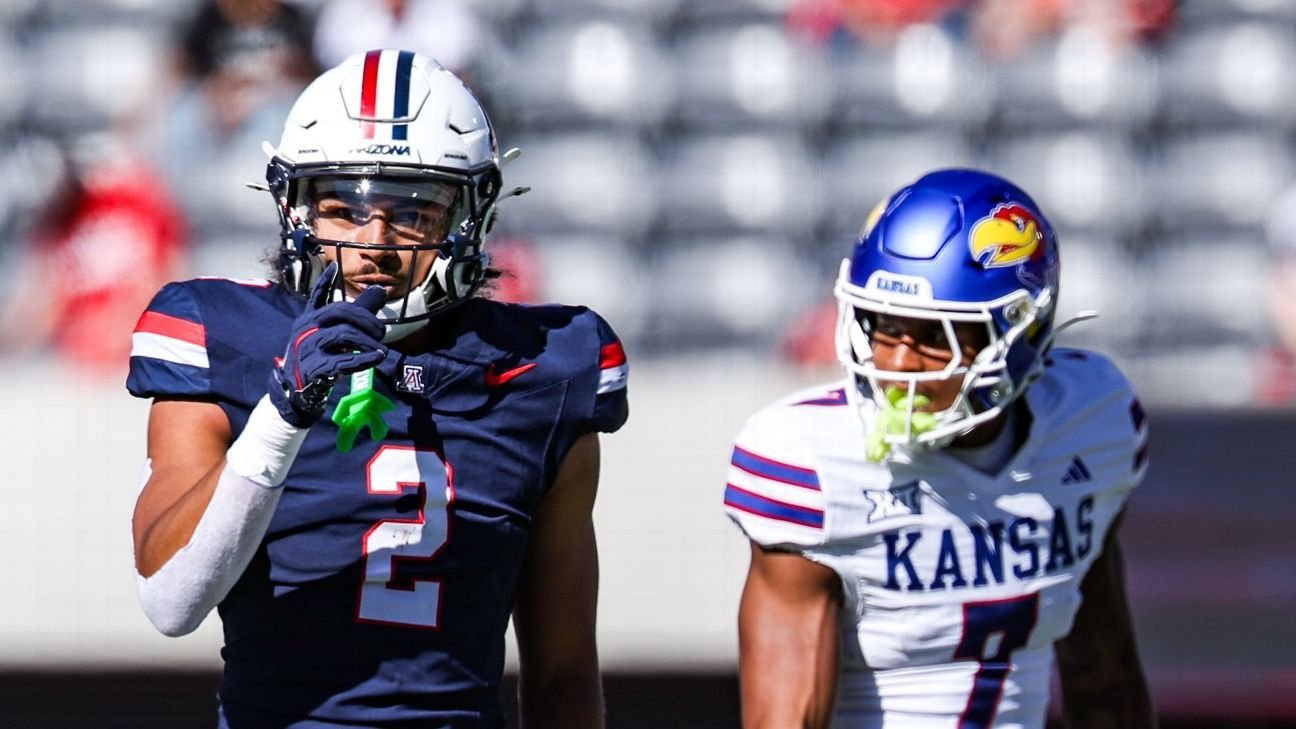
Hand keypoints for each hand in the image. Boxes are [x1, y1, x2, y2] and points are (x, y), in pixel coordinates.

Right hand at [269, 262, 388, 426]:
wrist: (295, 391)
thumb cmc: (318, 358)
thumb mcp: (332, 335)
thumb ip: (356, 315)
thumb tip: (379, 290)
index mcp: (309, 319)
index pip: (317, 296)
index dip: (325, 282)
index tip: (335, 267)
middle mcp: (306, 329)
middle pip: (339, 312)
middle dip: (366, 318)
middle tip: (382, 331)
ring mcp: (308, 348)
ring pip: (343, 334)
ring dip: (368, 341)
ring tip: (382, 350)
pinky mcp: (313, 368)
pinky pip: (342, 361)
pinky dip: (363, 360)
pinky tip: (376, 359)